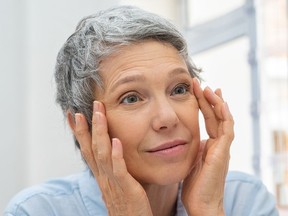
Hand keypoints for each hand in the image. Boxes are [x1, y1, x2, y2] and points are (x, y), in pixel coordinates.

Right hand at [73, 101, 152, 215]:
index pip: (87, 149)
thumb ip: (113, 167)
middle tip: (81, 108)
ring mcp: (112, 182)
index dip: (79, 132)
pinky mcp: (126, 188)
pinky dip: (116, 155)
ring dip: (99, 133)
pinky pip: (119, 170)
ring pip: (102, 154)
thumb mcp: (115, 183)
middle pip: (90, 148)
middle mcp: (102, 176)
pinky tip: (116, 141)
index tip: (73, 115)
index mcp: (101, 174)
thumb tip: (114, 151)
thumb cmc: (126, 204)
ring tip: (98, 114)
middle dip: (86, 127)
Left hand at [182, 78, 233, 215]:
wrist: (201, 204)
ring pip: (223, 119)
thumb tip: (179, 138)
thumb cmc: (194, 185)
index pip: (208, 120)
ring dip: (216, 103)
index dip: (203, 105)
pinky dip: (224, 115)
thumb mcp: (189, 160)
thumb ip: (189, 148)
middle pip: (215, 116)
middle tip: (200, 84)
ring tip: (208, 88)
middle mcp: (218, 144)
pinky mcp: (223, 152)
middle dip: (208, 99)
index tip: (196, 91)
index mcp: (209, 145)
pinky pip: (227, 129)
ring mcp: (222, 148)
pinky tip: (219, 103)